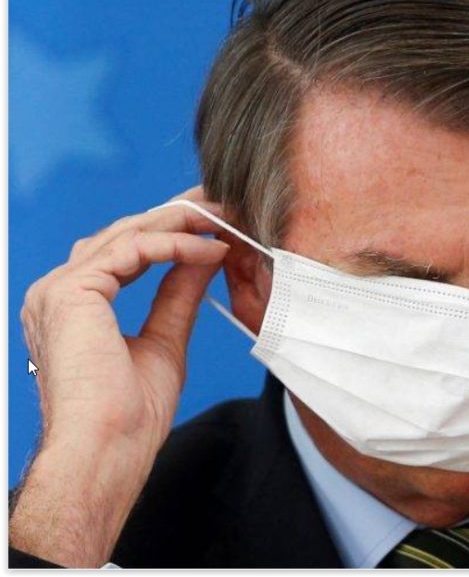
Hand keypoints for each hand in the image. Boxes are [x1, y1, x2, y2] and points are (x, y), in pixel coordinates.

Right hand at [10, 187, 228, 566]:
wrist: (107, 452)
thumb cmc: (130, 417)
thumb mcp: (165, 340)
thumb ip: (178, 295)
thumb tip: (204, 258)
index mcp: (75, 307)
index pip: (124, 251)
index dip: (171, 234)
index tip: (215, 226)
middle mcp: (59, 292)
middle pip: (123, 234)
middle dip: (177, 216)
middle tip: (222, 204)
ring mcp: (58, 290)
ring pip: (127, 234)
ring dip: (180, 223)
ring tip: (223, 218)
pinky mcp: (70, 292)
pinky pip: (131, 250)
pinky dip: (174, 246)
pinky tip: (208, 248)